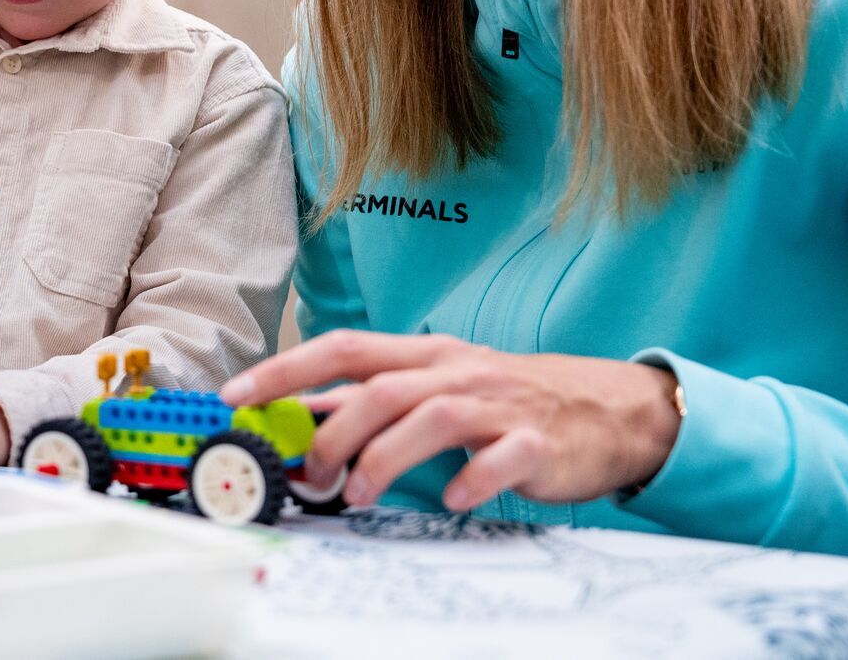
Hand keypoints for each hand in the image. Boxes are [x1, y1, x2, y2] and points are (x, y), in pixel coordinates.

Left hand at [221, 331, 681, 511]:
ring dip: (384, 458)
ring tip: (358, 495)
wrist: (609, 408)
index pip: (344, 348)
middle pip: (380, 386)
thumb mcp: (439, 385)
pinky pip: (498, 459)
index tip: (239, 395)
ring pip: (430, 417)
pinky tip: (453, 500)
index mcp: (426, 354)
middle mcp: (456, 371)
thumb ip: (374, 399)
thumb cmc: (509, 398)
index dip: (287, 368)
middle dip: (332, 430)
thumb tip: (300, 417)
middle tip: (309, 475)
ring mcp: (499, 405)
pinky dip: (470, 480)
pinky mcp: (537, 443)